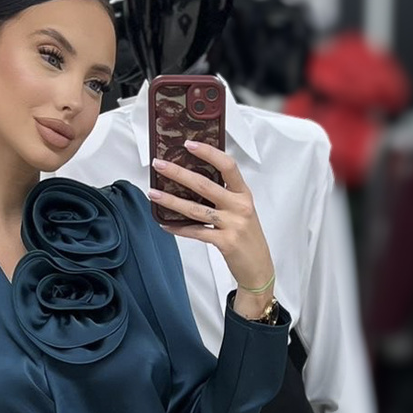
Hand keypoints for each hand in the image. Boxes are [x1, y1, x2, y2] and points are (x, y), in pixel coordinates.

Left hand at [148, 141, 274, 317]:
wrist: (259, 267)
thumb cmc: (247, 237)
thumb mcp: (242, 211)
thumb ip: (224, 196)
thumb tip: (193, 181)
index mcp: (243, 194)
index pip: (227, 166)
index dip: (208, 153)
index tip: (189, 145)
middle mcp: (239, 206)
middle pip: (205, 184)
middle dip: (179, 173)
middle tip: (160, 165)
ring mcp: (233, 224)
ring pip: (196, 209)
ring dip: (171, 201)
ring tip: (153, 194)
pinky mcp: (225, 242)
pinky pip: (196, 232)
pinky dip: (178, 228)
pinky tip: (165, 224)